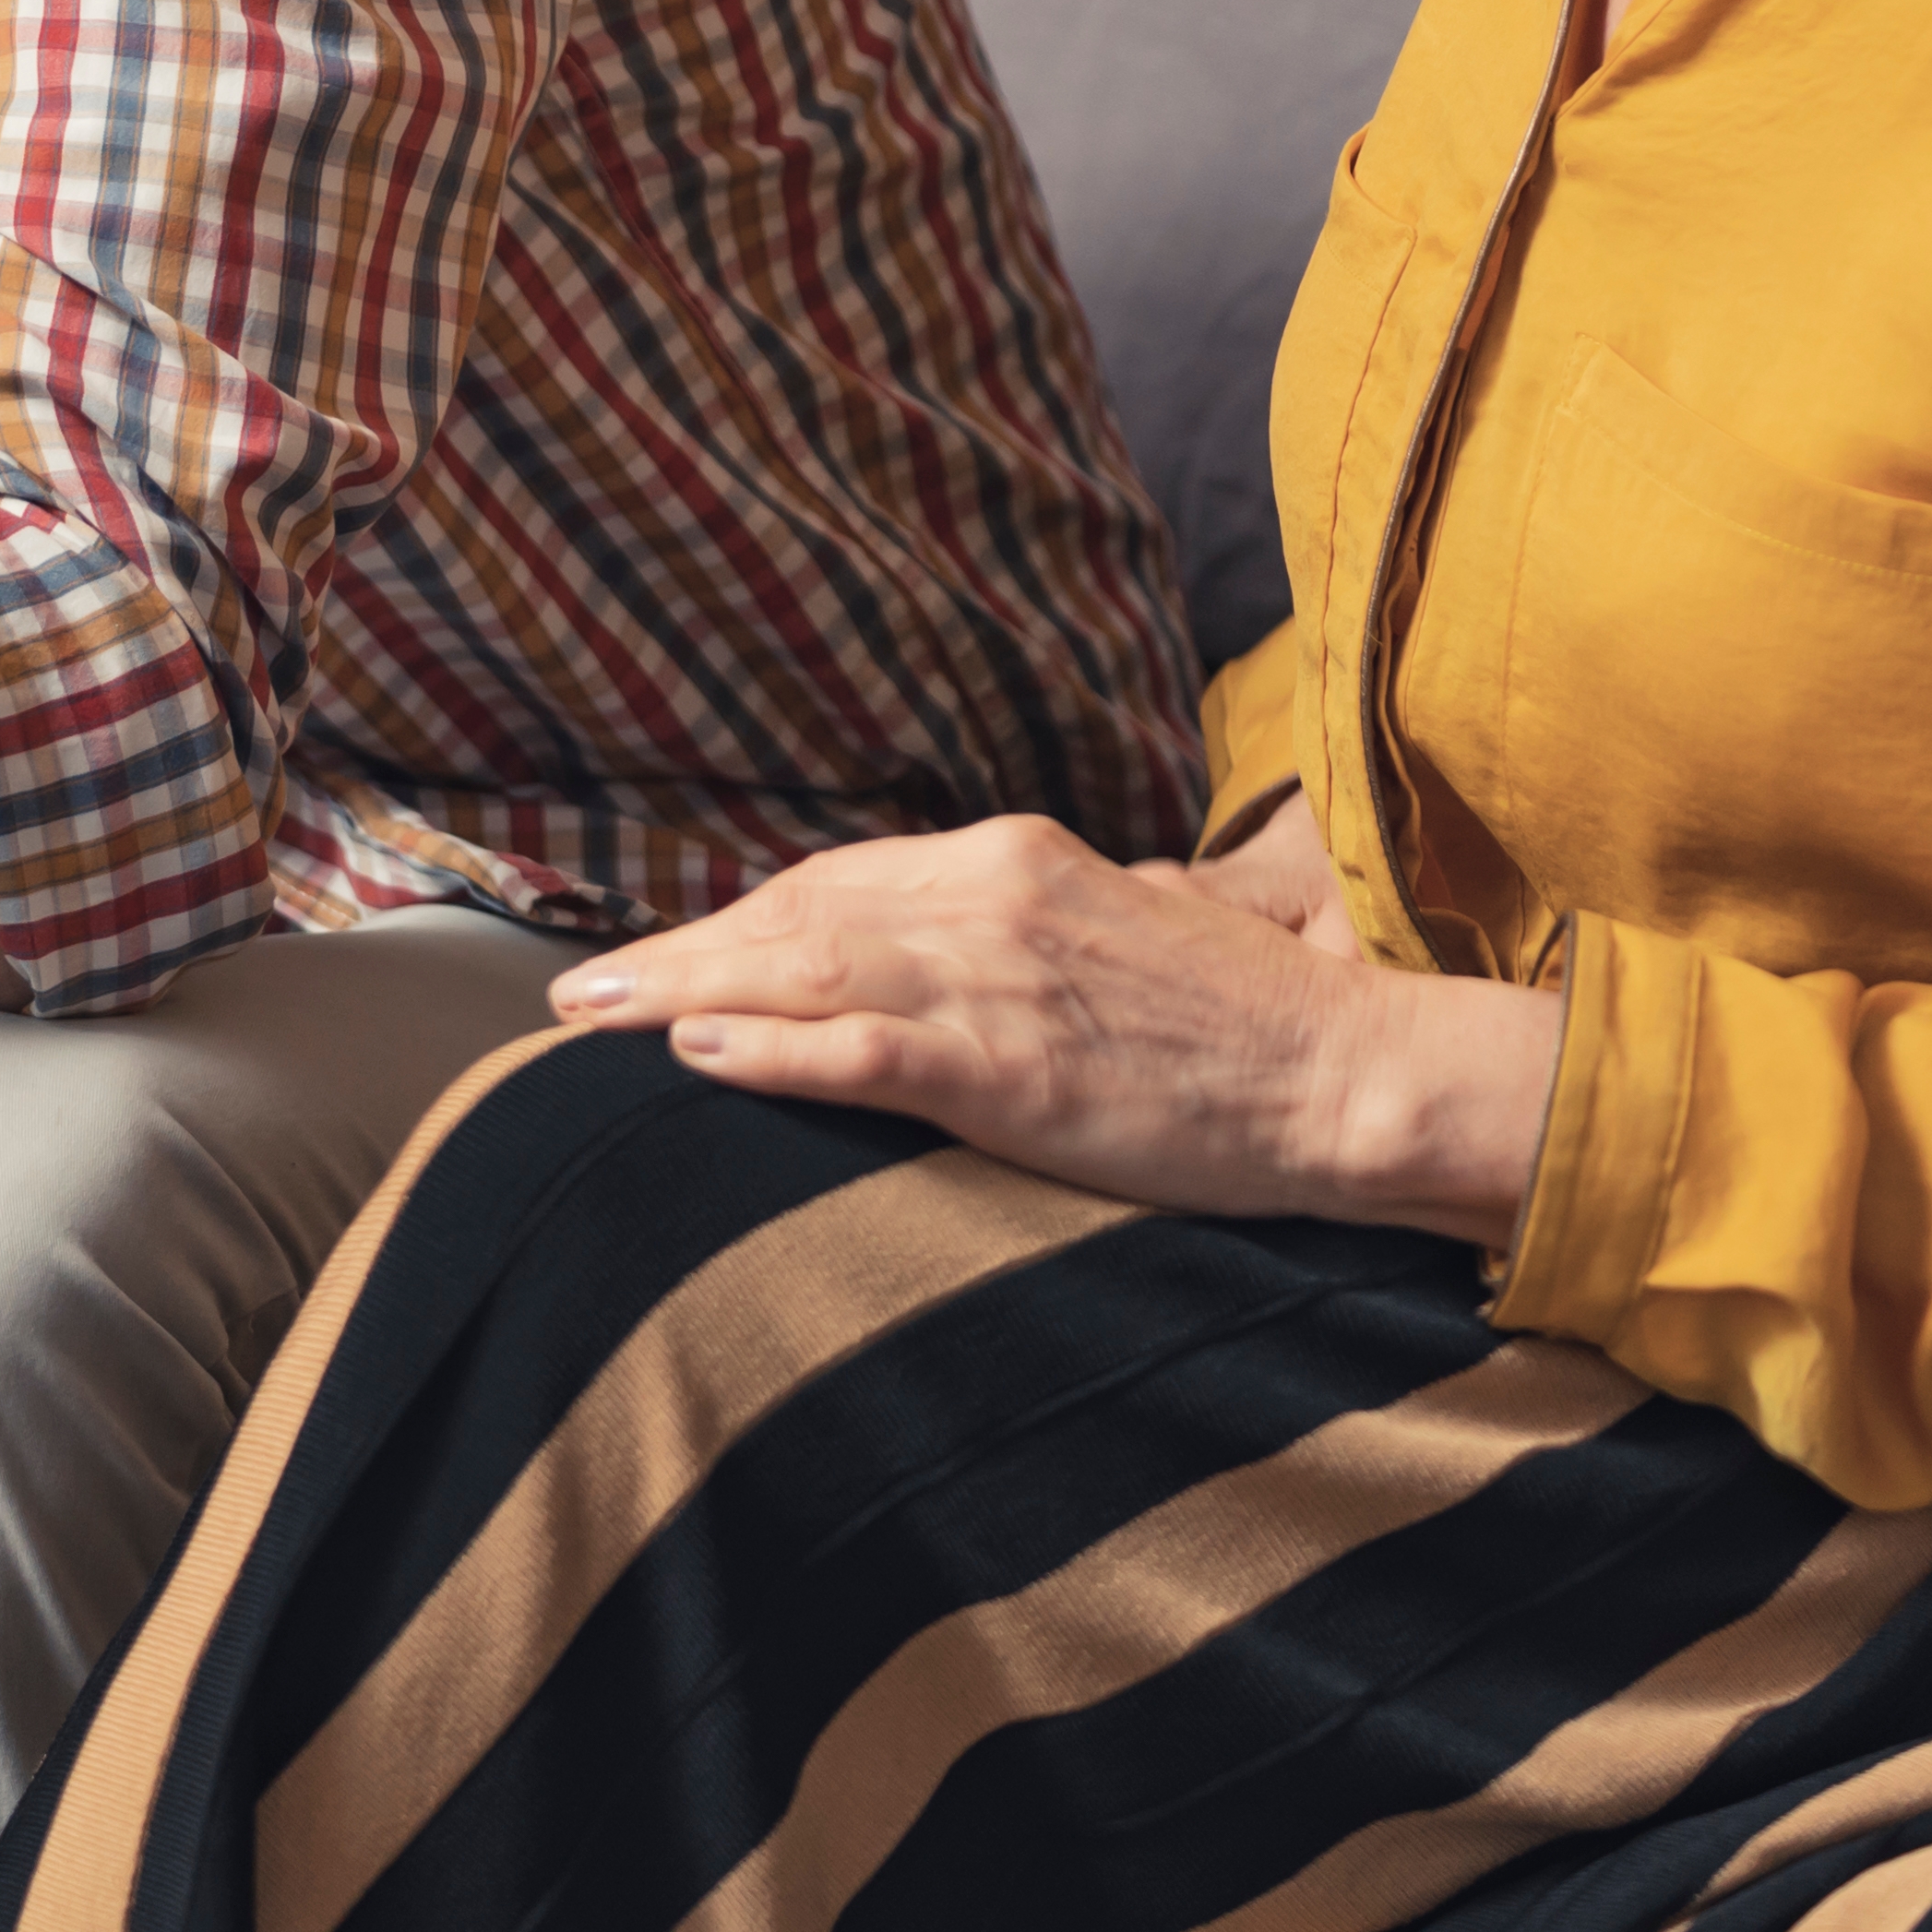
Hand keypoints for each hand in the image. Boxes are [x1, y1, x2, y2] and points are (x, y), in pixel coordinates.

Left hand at [549, 813, 1561, 1239]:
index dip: (743, 919)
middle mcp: (991, 896)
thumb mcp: (1132, 927)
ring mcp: (995, 979)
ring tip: (596, 1018)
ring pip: (803, 971)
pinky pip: (857, 1051)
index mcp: (1018, 858)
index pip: (841, 880)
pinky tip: (696, 1054)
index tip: (676, 953)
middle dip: (683, 950)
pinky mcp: (1008, 1069)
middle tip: (584, 987)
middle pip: (798, 915)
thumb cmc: (1248, 1023)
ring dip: (684, 993)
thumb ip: (1042, 925)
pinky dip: (767, 1049)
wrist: (1347, 1074)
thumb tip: (979, 943)